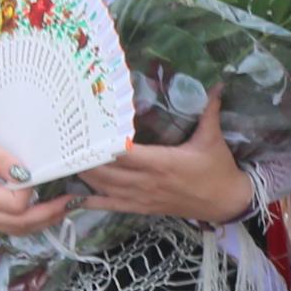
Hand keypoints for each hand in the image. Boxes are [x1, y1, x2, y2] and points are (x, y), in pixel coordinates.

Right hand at [0, 107, 72, 236]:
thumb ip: (0, 158)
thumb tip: (26, 174)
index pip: (15, 205)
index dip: (32, 193)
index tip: (40, 175)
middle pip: (20, 224)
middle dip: (49, 214)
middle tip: (73, 201)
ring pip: (17, 230)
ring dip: (43, 222)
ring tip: (66, 207)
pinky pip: (11, 227)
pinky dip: (31, 222)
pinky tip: (46, 211)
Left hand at [75, 99, 258, 224]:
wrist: (226, 203)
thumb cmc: (218, 169)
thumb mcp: (213, 139)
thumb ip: (209, 110)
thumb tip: (216, 83)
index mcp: (162, 163)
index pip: (124, 153)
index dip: (103, 144)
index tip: (85, 130)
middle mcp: (147, 181)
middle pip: (106, 170)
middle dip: (85, 157)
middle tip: (65, 140)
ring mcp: (142, 197)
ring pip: (103, 187)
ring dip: (83, 173)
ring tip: (64, 159)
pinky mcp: (142, 207)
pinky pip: (110, 205)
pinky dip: (89, 201)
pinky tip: (70, 196)